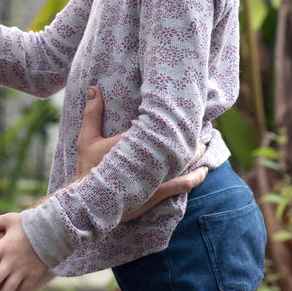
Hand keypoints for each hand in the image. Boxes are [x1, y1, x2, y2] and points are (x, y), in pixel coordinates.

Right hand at [75, 85, 207, 218]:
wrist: (88, 202)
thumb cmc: (88, 169)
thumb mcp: (87, 140)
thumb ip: (93, 113)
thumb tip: (94, 88)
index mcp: (132, 143)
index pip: (158, 126)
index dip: (172, 119)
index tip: (183, 111)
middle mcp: (147, 160)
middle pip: (176, 144)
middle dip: (188, 135)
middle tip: (197, 127)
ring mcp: (154, 178)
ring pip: (183, 163)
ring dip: (195, 154)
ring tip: (203, 146)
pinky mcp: (156, 194)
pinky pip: (181, 185)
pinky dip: (194, 178)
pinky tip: (204, 171)